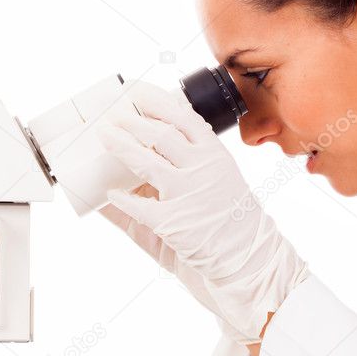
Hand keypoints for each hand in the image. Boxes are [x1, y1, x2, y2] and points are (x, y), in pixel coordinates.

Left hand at [96, 82, 307, 344]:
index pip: (184, 117)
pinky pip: (138, 206)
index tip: (136, 91)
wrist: (251, 263)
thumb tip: (161, 152)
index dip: (156, 101)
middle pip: (160, 134)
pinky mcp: (174, 223)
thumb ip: (187, 170)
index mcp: (216, 156)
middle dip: (131, 121)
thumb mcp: (219, 187)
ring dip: (121, 146)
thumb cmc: (234, 224)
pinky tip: (110, 193)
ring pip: (146, 160)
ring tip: (105, 137)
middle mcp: (203, 170)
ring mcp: (188, 195)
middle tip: (112, 114)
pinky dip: (121, 199)